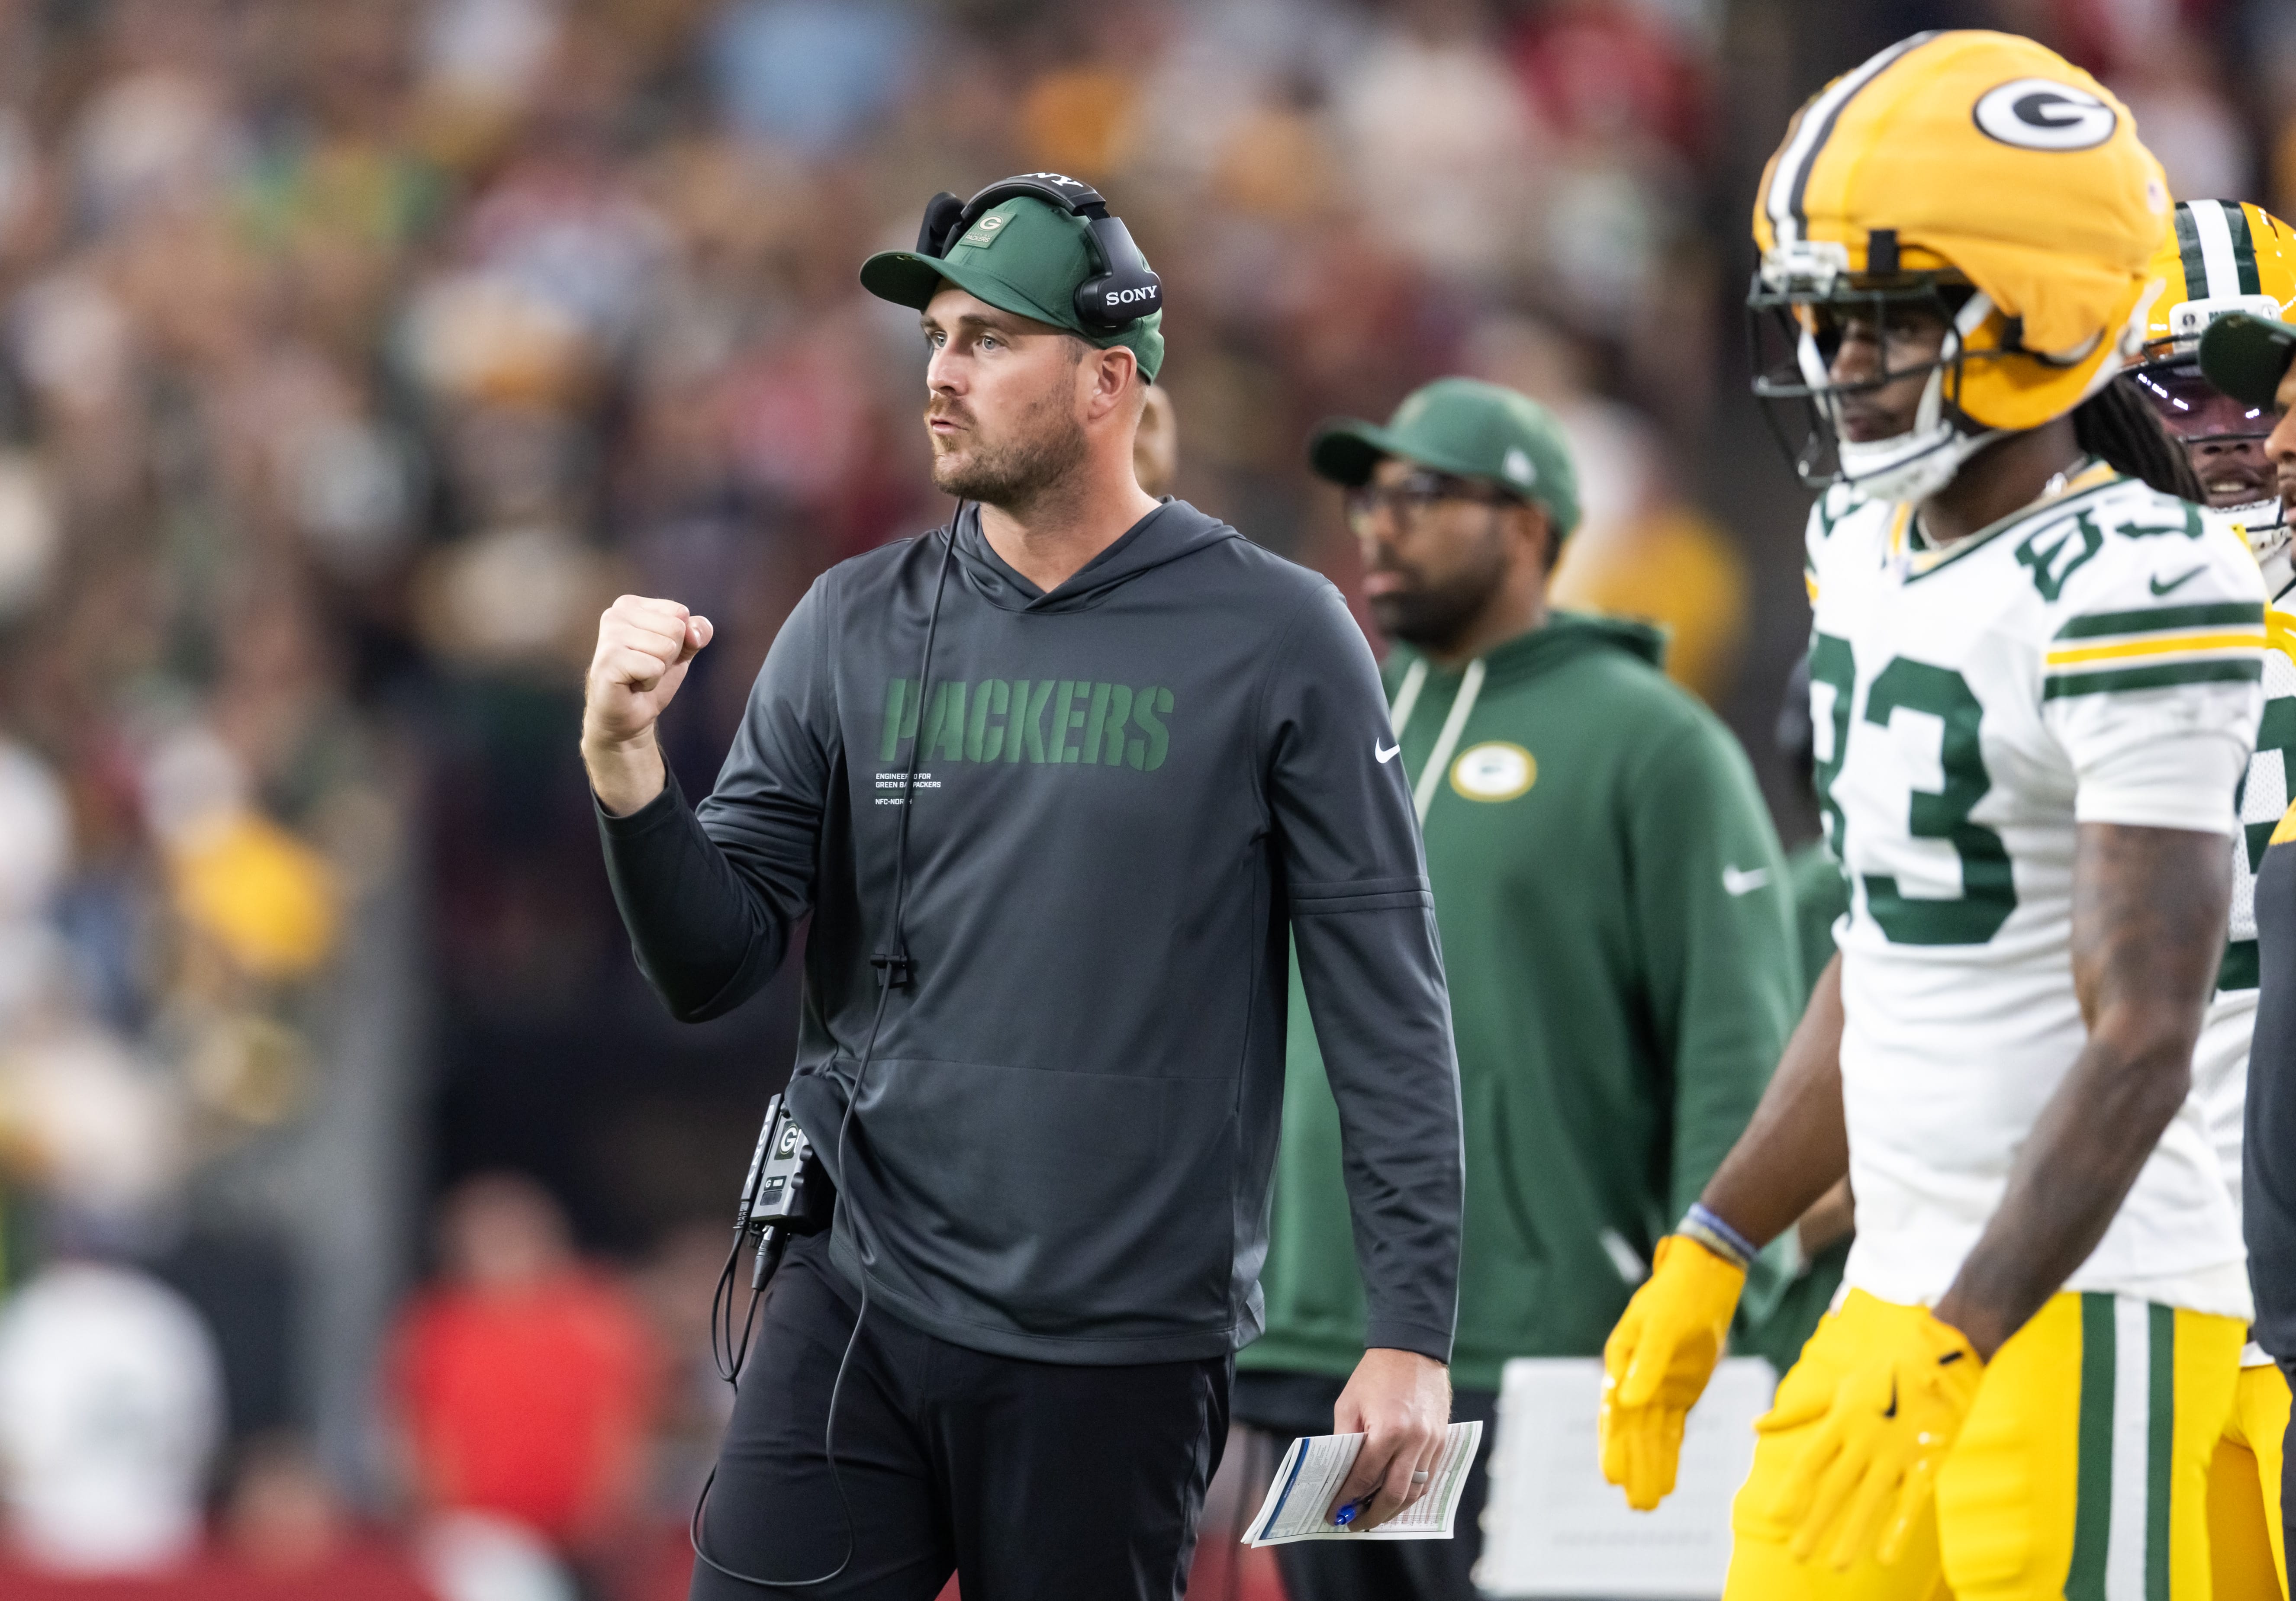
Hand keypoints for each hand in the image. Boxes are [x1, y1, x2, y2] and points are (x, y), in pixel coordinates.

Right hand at [583, 595, 712, 814]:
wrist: (629, 716)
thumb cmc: (650, 678)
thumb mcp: (682, 649)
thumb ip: (698, 632)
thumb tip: (695, 632)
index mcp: (630, 605)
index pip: (680, 612)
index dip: (679, 640)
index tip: (656, 654)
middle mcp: (614, 614)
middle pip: (675, 628)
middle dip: (669, 656)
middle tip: (646, 667)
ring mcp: (609, 636)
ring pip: (666, 647)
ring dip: (659, 670)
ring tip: (639, 675)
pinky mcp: (608, 660)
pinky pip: (654, 667)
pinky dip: (650, 682)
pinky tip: (633, 685)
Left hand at [1327, 1348, 1450, 1530]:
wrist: (1412, 1348)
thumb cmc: (1376, 1374)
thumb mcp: (1349, 1404)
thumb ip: (1346, 1441)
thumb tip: (1342, 1476)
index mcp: (1388, 1429)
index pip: (1365, 1476)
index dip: (1348, 1499)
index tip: (1335, 1513)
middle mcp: (1414, 1440)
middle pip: (1394, 1494)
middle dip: (1372, 1515)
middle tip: (1354, 1523)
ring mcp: (1432, 1442)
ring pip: (1415, 1491)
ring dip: (1394, 1510)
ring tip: (1374, 1516)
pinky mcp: (1443, 1441)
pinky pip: (1429, 1478)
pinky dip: (1412, 1493)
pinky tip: (1396, 1498)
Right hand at [1599, 1234, 1746, 1509]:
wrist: (1705, 1281)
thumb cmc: (1676, 1296)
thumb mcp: (1661, 1325)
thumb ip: (1648, 1364)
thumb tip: (1629, 1402)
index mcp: (1619, 1363)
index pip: (1613, 1412)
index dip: (1612, 1445)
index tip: (1611, 1476)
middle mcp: (1635, 1381)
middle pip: (1632, 1432)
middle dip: (1634, 1468)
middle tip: (1637, 1504)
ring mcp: (1659, 1389)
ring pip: (1652, 1437)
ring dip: (1651, 1468)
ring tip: (1649, 1504)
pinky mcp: (1681, 1393)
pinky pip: (1672, 1430)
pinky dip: (1670, 1456)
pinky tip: (1668, 1481)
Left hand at [1765, 1307, 1980, 1569]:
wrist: (1937, 1356)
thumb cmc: (1880, 1374)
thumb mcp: (1835, 1389)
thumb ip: (1797, 1413)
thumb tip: (1753, 1425)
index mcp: (1841, 1420)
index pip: (1810, 1461)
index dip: (1793, 1490)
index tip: (1775, 1517)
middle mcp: (1865, 1437)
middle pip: (1836, 1486)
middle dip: (1816, 1522)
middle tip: (1797, 1556)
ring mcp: (1897, 1450)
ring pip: (1871, 1497)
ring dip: (1852, 1533)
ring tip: (1835, 1566)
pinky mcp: (1927, 1459)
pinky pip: (1913, 1499)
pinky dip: (1899, 1527)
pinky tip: (1885, 1556)